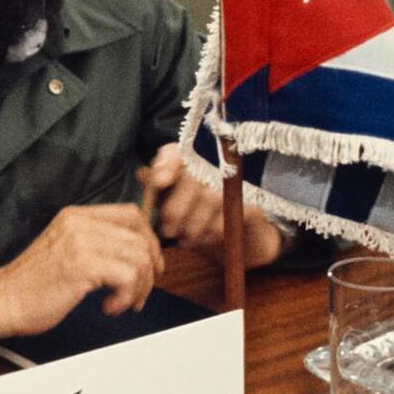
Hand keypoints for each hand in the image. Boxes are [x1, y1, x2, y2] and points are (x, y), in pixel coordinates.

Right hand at [0, 204, 162, 344]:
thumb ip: (95, 245)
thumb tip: (135, 253)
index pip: (131, 214)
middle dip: (150, 268)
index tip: (148, 265)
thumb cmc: (31, 286)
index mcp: (75, 216)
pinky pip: (127, 276)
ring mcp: (80, 242)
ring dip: (138, 287)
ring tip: (121, 303)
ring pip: (138, 257)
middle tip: (140, 291)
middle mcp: (79, 223)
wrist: (1, 301)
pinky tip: (108, 307)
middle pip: (140, 235)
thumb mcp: (66, 252)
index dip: (148, 240)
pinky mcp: (82, 265)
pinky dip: (125, 297)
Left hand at [137, 143, 285, 267]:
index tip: (160, 182)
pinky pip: (228, 215)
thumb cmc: (197, 218)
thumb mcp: (172, 204)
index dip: (167, 164)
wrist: (237, 241)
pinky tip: (204, 239)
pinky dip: (212, 231)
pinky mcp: (252, 204)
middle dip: (175, 209)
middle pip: (191, 179)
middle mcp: (214, 167)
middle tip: (167, 231)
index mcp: (189, 162)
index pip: (176, 153)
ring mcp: (235, 186)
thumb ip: (157, 188)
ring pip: (210, 199)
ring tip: (184, 240)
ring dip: (192, 225)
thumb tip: (141, 173)